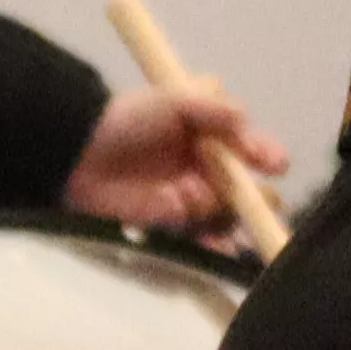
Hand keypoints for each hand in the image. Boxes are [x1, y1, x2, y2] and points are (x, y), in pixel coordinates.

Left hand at [62, 80, 285, 235]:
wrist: (77, 152)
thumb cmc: (124, 120)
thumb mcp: (168, 101)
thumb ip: (208, 108)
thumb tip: (245, 116)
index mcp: (208, 139)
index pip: (248, 150)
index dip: (265, 155)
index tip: (273, 164)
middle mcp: (204, 170)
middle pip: (246, 189)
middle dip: (260, 199)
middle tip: (263, 202)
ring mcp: (189, 199)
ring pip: (229, 216)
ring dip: (242, 224)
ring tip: (249, 229)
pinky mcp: (170, 225)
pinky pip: (202, 240)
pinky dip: (215, 246)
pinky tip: (222, 248)